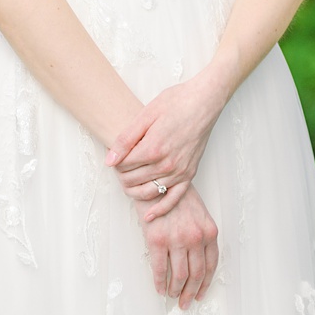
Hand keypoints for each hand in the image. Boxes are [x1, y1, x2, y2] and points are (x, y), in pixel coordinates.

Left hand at [108, 71, 229, 221]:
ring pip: (148, 192)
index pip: (122, 166)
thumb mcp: (146, 114)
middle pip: (132, 180)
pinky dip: (160, 209)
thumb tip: (109, 161)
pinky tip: (149, 215)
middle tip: (122, 164)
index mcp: (153, 148)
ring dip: (133, 190)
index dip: (116, 160)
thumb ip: (125, 139)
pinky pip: (173, 198)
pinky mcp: (190, 172)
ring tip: (129, 181)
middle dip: (122, 174)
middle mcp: (166, 164)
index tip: (118, 152)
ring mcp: (180, 170)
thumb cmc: (177, 102)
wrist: (205, 100)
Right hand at [143, 186, 219, 309]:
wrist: (158, 184)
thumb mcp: (199, 215)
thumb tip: (197, 261)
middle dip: (191, 292)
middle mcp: (196, 237)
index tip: (200, 294)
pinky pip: (159, 269)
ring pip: (179, 275)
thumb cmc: (178, 199)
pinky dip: (160, 283)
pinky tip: (160, 289)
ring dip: (176, 290)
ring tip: (172, 296)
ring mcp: (176, 240)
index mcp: (209, 232)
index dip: (206, 282)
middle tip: (186, 303)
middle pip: (196, 274)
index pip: (211, 264)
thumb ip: (201, 236)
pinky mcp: (157, 241)